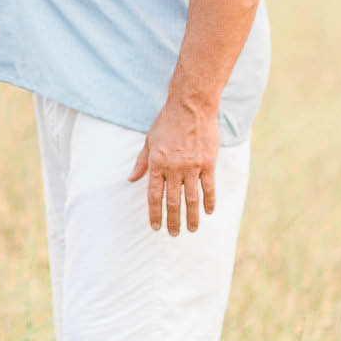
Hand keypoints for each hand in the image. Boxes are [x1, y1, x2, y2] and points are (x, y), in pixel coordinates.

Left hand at [130, 99, 217, 236]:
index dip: (154, 213)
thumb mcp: (149, 141)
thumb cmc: (167, 122)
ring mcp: (192, 167)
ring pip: (192, 199)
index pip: (154, 195)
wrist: (191, 105)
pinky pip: (209, 187)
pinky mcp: (208, 163)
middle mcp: (174, 168)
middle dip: (172, 220)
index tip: (155, 227)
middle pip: (173, 201)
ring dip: (191, 217)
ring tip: (191, 230)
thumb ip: (141, 162)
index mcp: (157, 163)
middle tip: (174, 234)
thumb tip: (131, 179)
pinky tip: (208, 211)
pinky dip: (209, 201)